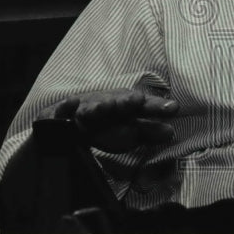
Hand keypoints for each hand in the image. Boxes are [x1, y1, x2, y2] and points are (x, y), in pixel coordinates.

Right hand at [50, 89, 177, 153]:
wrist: (67, 120)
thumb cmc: (105, 123)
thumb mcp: (127, 128)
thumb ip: (148, 131)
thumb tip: (171, 132)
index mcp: (123, 107)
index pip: (143, 107)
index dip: (157, 107)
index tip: (174, 108)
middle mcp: (105, 105)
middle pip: (117, 103)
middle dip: (127, 102)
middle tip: (137, 100)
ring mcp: (82, 111)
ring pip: (90, 109)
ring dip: (98, 106)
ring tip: (105, 106)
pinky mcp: (60, 117)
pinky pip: (60, 113)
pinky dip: (65, 108)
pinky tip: (71, 102)